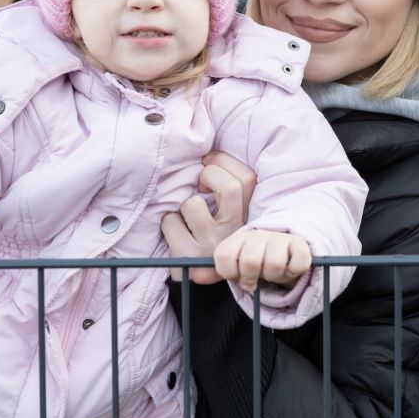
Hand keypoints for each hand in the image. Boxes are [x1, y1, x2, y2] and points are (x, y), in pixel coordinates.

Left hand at [163, 152, 255, 283]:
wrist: (203, 274)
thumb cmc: (213, 230)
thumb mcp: (231, 209)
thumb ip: (228, 181)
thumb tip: (206, 143)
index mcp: (250, 216)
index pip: (246, 178)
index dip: (222, 161)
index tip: (209, 165)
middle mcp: (236, 232)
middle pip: (229, 187)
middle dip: (206, 175)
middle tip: (199, 184)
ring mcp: (214, 247)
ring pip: (193, 204)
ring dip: (183, 203)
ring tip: (187, 215)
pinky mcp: (190, 260)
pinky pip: (171, 222)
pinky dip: (168, 221)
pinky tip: (177, 231)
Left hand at [213, 230, 311, 292]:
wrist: (284, 248)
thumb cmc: (254, 260)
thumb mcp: (234, 265)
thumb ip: (216, 271)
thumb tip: (196, 276)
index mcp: (237, 238)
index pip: (225, 255)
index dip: (229, 272)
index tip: (235, 274)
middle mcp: (257, 234)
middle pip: (250, 262)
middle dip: (252, 277)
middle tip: (256, 276)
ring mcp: (279, 237)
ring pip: (274, 264)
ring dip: (274, 276)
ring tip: (273, 271)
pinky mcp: (300, 243)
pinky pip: (298, 264)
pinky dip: (294, 271)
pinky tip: (290, 267)